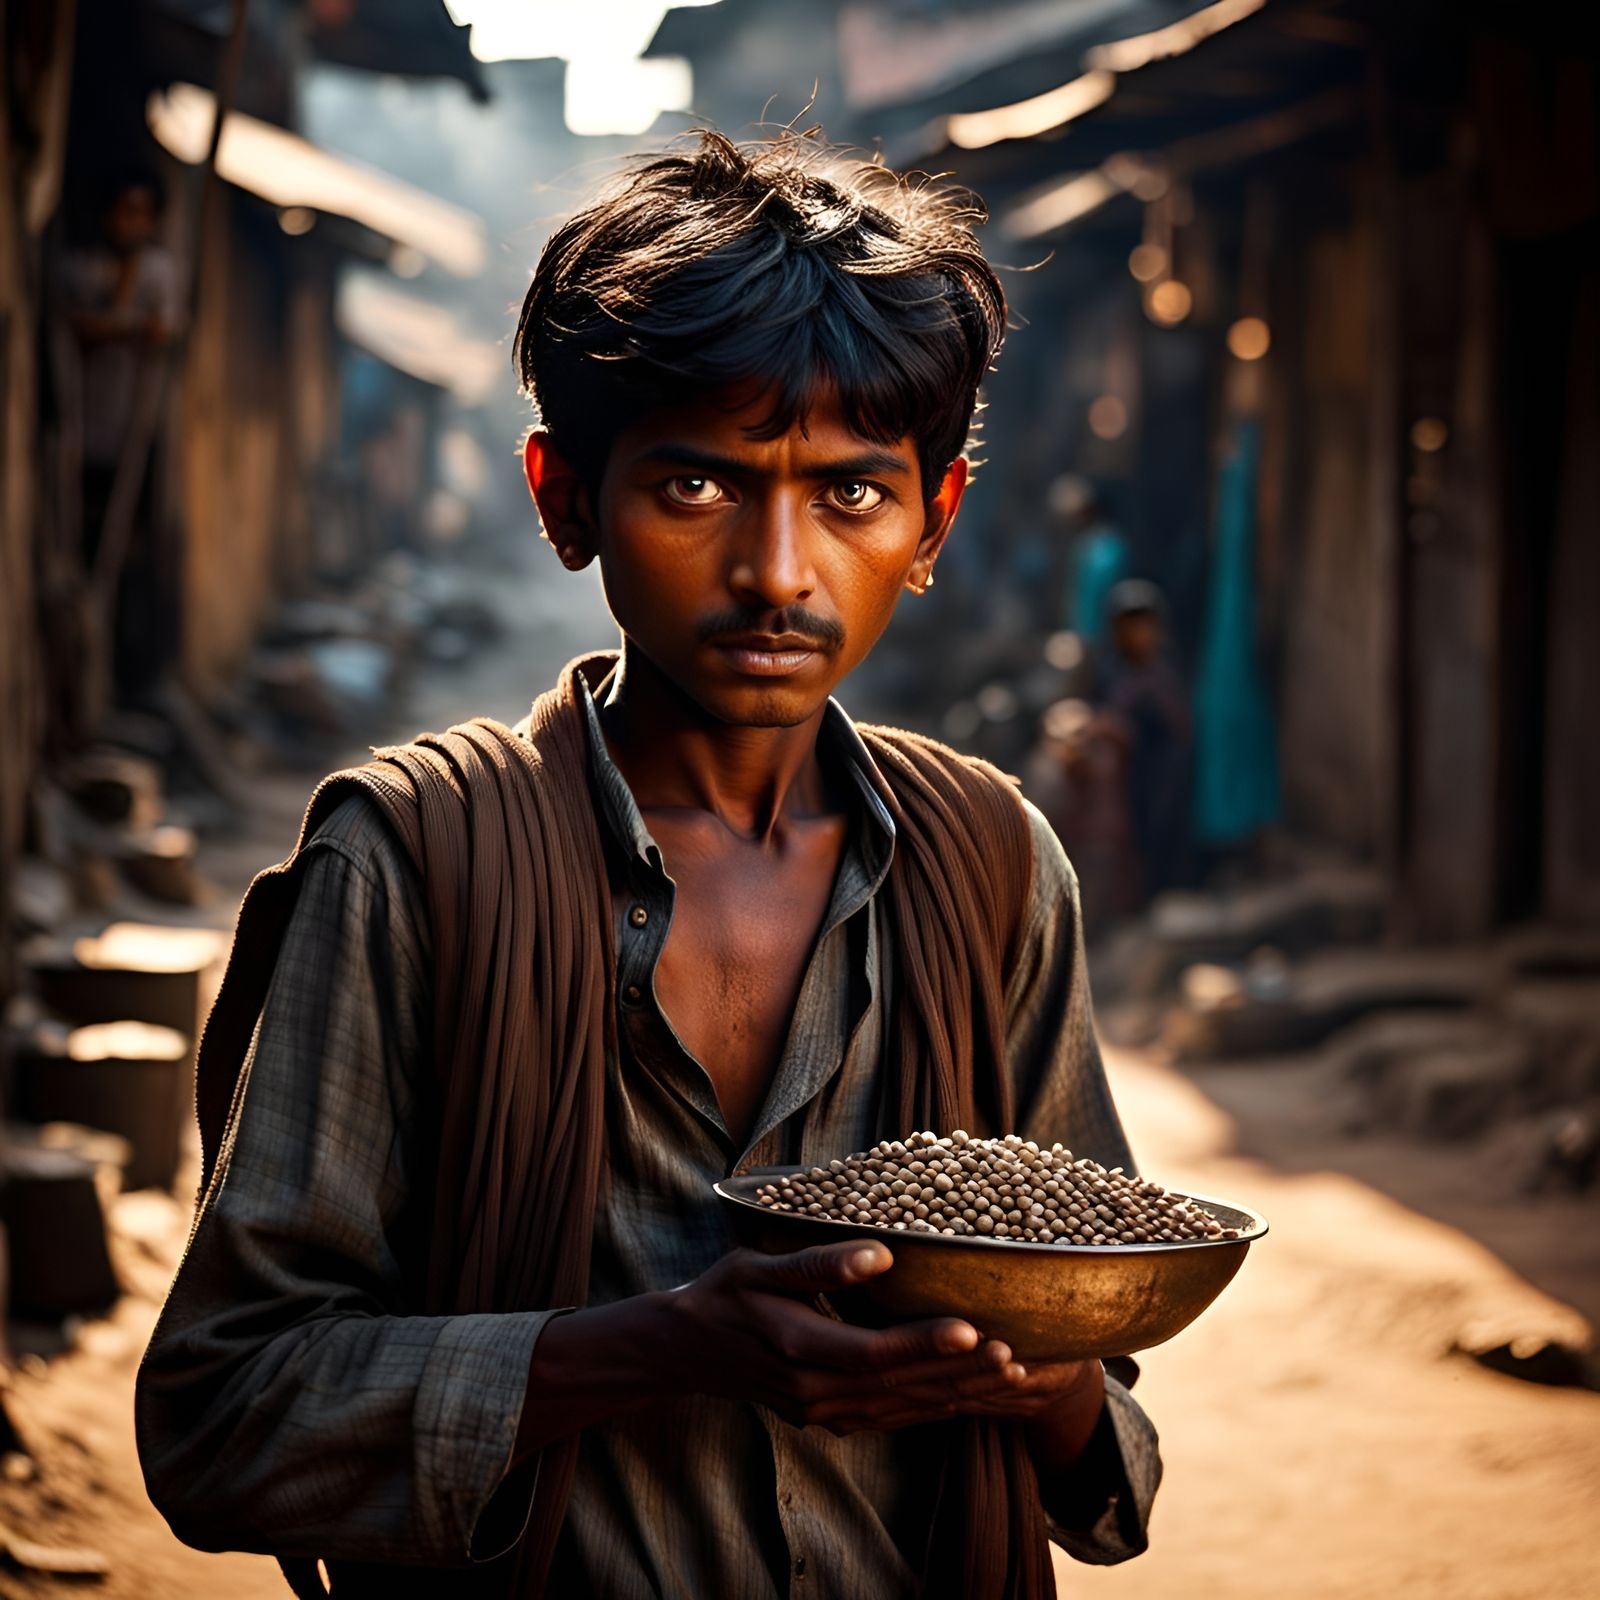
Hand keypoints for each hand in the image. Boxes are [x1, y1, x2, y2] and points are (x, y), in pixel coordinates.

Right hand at [658, 1240, 1096, 1437]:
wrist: (685, 1350)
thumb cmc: (724, 1296)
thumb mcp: (758, 1266)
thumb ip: (817, 1264)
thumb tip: (877, 1253)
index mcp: (801, 1353)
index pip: (876, 1353)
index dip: (926, 1345)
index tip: (974, 1329)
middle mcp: (817, 1395)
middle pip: (902, 1389)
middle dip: (962, 1374)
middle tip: (1016, 1353)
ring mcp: (825, 1414)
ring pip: (904, 1409)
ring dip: (958, 1395)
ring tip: (1010, 1373)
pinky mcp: (830, 1418)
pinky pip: (893, 1418)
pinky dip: (935, 1409)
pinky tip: (968, 1396)